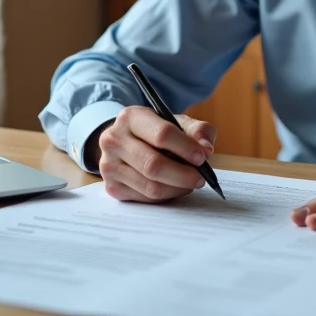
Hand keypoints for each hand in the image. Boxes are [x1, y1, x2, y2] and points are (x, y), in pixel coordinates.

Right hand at [90, 106, 216, 202]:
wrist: (126, 142)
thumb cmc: (156, 132)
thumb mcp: (177, 122)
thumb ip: (198, 130)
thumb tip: (206, 148)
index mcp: (131, 117)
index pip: (161, 134)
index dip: (185, 148)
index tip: (202, 157)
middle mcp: (114, 139)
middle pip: (153, 164)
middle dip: (183, 174)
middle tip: (200, 178)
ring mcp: (109, 165)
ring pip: (150, 186)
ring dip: (177, 188)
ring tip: (190, 183)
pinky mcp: (111, 186)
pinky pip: (144, 198)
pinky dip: (165, 196)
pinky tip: (174, 187)